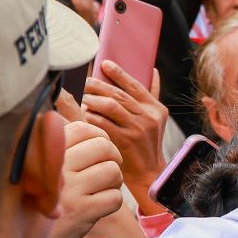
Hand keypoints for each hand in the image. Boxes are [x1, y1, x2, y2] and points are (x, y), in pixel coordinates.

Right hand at [43, 119, 126, 237]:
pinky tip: (95, 209)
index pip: (85, 129)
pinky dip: (110, 204)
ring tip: (97, 191)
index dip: (99, 137)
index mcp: (46, 150)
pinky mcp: (82, 211)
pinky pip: (115, 198)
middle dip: (112, 159)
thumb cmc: (33, 199)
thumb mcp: (38, 167)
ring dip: (112, 183)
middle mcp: (57, 165)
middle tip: (104, 171)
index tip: (98, 151)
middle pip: (105, 147)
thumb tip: (69, 105)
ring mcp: (71, 188)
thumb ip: (56, 144)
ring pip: (113, 171)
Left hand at [82, 61, 170, 210]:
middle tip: (84, 80)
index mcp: (156, 109)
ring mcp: (136, 129)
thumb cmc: (147, 144)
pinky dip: (91, 116)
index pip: (135, 85)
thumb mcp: (156, 118)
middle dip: (99, 85)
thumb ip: (152, 95)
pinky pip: (103, 123)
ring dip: (93, 99)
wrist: (149, 172)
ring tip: (81, 95)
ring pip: (110, 106)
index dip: (119, 73)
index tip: (105, 64)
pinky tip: (83, 113)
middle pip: (119, 94)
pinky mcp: (124, 140)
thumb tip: (153, 70)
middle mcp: (148, 117)